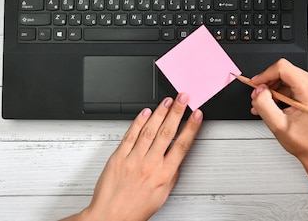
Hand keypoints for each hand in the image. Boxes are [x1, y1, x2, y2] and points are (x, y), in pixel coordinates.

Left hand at [64, 93, 202, 220]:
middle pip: (167, 132)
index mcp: (164, 175)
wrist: (110, 217)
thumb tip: (177, 160)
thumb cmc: (135, 209)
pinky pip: (130, 135)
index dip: (191, 127)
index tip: (197, 115)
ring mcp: (133, 159)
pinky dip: (138, 121)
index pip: (182, 145)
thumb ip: (171, 176)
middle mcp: (150, 164)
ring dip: (160, 112)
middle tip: (183, 98)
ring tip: (168, 101)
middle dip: (177, 112)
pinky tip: (145, 112)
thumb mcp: (162, 196)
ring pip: (150, 130)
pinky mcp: (118, 156)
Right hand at [249, 58, 307, 163]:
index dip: (265, 75)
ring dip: (273, 88)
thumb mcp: (278, 125)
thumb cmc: (305, 141)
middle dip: (268, 82)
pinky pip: (291, 82)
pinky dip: (279, 91)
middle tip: (259, 96)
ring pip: (286, 75)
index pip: (282, 68)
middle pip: (284, 70)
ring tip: (266, 104)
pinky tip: (273, 104)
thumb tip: (258, 90)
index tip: (256, 84)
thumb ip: (264, 105)